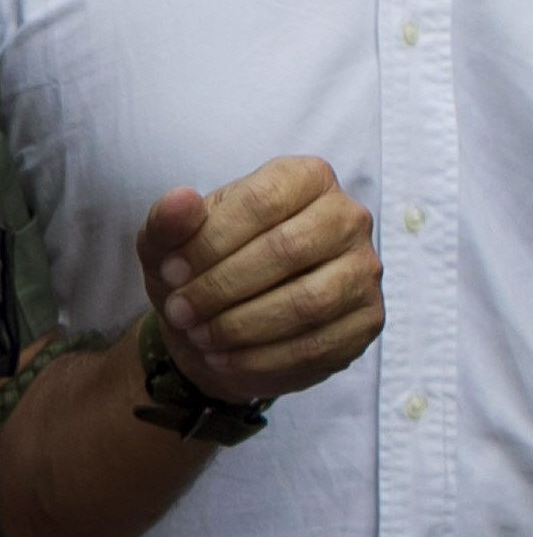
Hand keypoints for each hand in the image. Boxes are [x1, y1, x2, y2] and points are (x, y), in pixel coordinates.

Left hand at [136, 157, 382, 407]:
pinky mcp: (368, 319)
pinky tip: (224, 358)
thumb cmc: (201, 266)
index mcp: (305, 178)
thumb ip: (169, 219)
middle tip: (179, 311)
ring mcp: (364, 270)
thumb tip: (180, 199)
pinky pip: (318, 344)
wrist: (223, 320)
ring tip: (198, 336)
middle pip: (286, 250)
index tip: (170, 272)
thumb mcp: (170, 241)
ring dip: (241, 325)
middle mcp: (347, 217)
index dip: (209, 240)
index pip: (261, 201)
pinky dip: (262, 357)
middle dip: (222, 286)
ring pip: (307, 302)